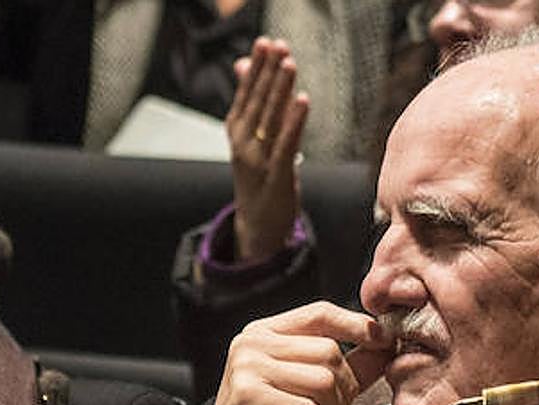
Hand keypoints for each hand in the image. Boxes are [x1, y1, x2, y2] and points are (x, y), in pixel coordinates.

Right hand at [189, 302, 392, 404]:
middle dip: (345, 392)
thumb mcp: (314, 395)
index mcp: (265, 333)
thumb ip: (349, 367)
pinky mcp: (249, 400)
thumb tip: (389, 345)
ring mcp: (247, 369)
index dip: (357, 325)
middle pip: (329, 352)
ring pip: (323, 382)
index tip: (386, 341)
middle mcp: (252, 344)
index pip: (320, 313)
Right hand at [227, 37, 309, 261]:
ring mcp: (258, 160)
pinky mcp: (277, 175)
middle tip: (277, 45)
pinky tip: (302, 99)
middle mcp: (243, 143)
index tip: (265, 43)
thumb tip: (245, 65)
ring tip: (288, 63)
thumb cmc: (258, 178)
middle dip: (268, 72)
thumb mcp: (250, 139)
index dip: (256, 68)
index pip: (246, 93)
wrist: (256, 226)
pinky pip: (286, 144)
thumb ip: (250, 101)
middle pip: (257, 102)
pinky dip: (294, 121)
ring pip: (270, 119)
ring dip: (279, 90)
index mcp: (236, 131)